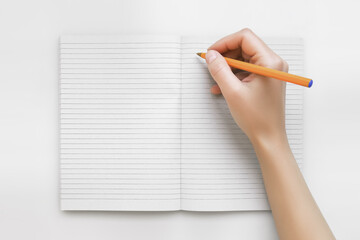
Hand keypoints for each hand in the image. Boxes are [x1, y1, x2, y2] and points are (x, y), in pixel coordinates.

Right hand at [206, 28, 288, 143]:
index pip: (245, 38)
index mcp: (269, 62)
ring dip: (228, 67)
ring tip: (215, 80)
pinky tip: (221, 86)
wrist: (268, 137)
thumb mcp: (232, 92)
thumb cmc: (257, 118)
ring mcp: (270, 71)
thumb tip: (211, 55)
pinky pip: (246, 70)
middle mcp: (273, 63)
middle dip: (226, 55)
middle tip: (211, 64)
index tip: (211, 53)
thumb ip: (219, 70)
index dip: (225, 43)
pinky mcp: (265, 79)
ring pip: (244, 58)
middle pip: (244, 46)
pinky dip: (233, 75)